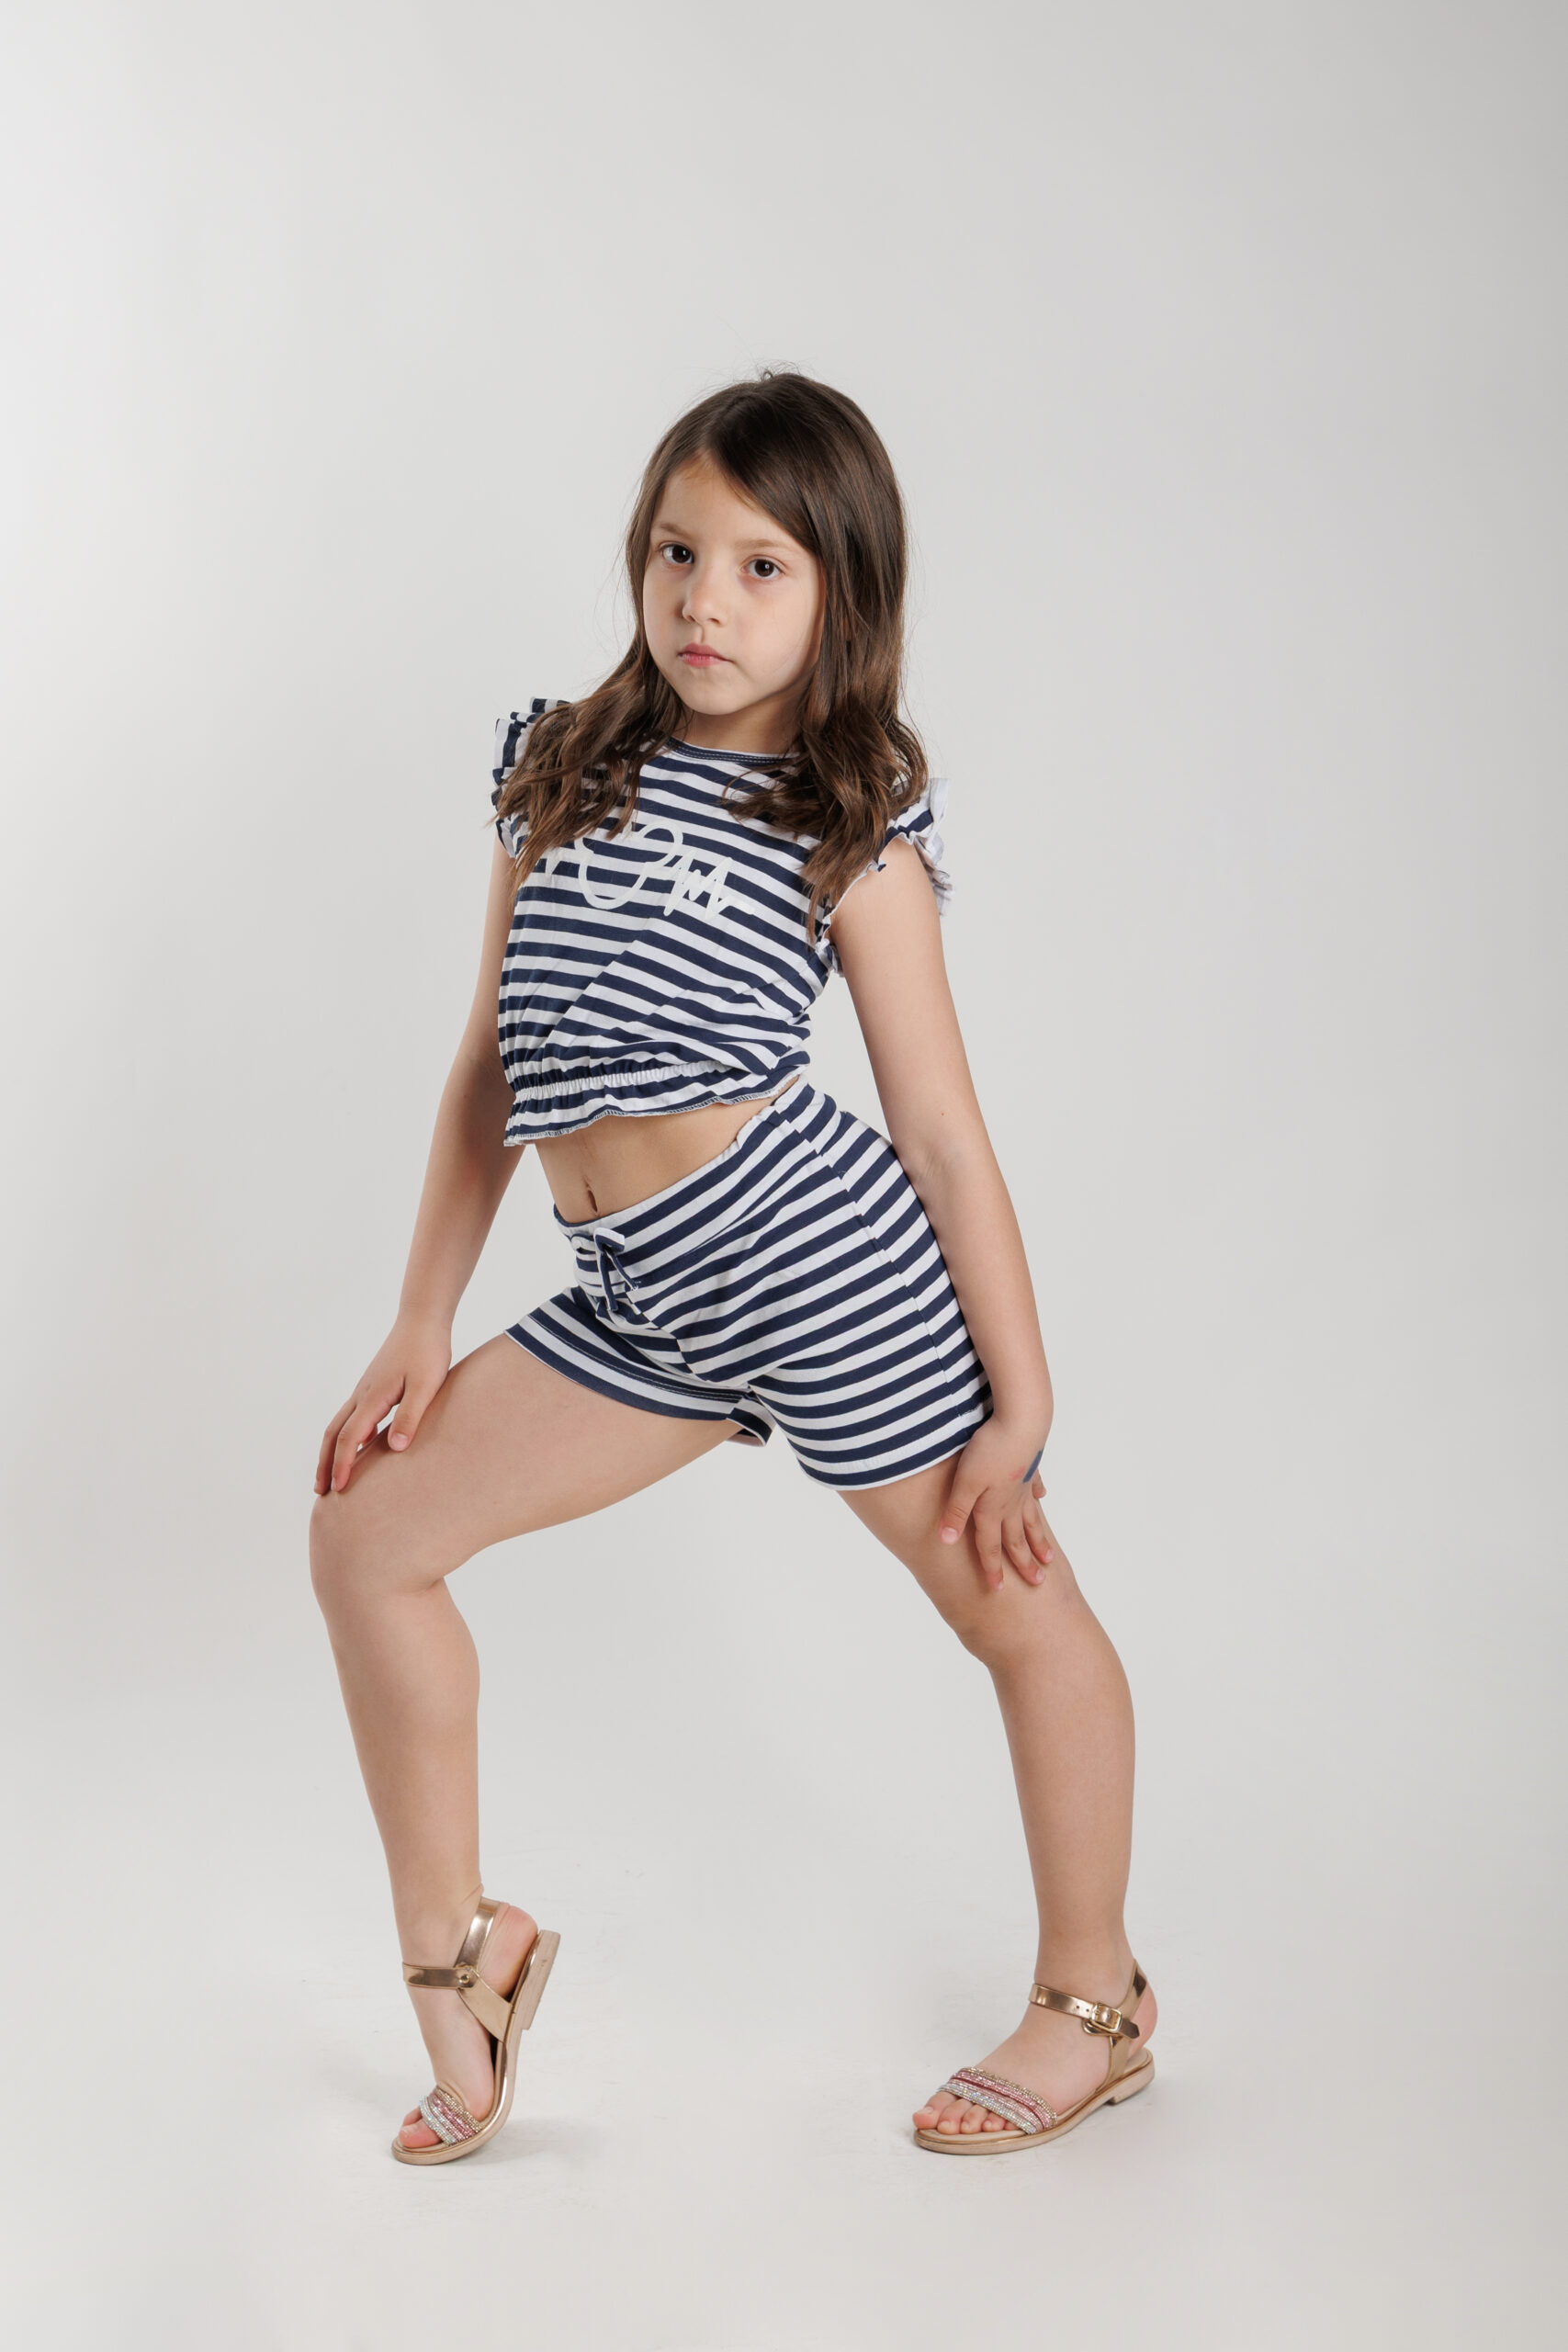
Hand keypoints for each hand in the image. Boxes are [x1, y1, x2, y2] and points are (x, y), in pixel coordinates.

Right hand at [314, 1315, 453, 1494]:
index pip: (350, 1438)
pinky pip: (352, 1416)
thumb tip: (395, 1449)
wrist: (422, 1320)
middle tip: (321, 1491)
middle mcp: (362, 1394)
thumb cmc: (427, 1352)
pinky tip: (360, 1445)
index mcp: (372, 1397)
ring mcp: (366, 1389)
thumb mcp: (425, 1386)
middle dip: (325, 1463)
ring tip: (332, 1473)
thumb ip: (410, 1415)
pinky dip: (347, 1435)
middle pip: (334, 1433)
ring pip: (340, 1424)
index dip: (342, 1465)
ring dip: (332, 1450)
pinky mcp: (373, 1385)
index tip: (338, 1489)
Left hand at [939, 1419, 1053, 1591]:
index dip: (992, 1569)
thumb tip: (947, 1541)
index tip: (997, 1589)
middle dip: (1025, 1563)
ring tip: (1048, 1557)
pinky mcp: (1029, 1466)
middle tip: (1037, 1581)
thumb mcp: (965, 1483)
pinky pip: (1034, 1486)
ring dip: (1038, 1540)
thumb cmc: (989, 1450)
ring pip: (1030, 1519)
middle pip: (1017, 1539)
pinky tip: (1040, 1499)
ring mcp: (1023, 1486)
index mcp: (993, 1509)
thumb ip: (956, 1512)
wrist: (1021, 1422)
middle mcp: (1011, 1503)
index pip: (990, 1546)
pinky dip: (1037, 1495)